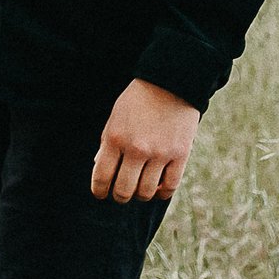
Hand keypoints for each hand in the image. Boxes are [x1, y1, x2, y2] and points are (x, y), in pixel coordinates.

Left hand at [92, 76, 198, 205]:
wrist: (171, 82)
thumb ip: (107, 143)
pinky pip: (169, 187)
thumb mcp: (115, 117)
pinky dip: (161, 192)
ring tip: (140, 189)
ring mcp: (159, 153)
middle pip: (123, 191)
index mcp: (115, 138)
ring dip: (141, 195)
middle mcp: (136, 148)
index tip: (101, 194)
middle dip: (119, 196)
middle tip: (121, 194)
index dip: (99, 191)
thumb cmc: (138, 100)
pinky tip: (158, 188)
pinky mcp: (180, 155)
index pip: (102, 177)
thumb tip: (99, 167)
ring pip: (146, 193)